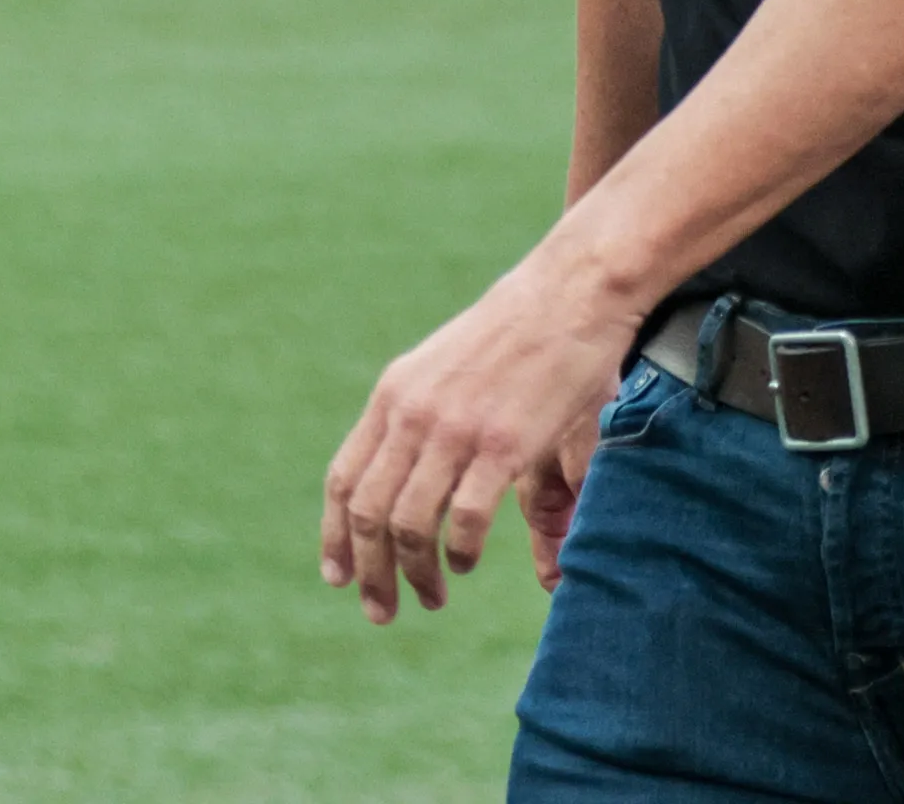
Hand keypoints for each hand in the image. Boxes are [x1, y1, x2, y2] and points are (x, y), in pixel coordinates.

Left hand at [320, 245, 637, 624]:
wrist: (569, 294)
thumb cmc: (515, 334)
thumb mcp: (447, 372)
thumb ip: (426, 427)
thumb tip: (428, 497)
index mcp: (393, 395)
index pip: (343, 479)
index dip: (335, 536)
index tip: (337, 577)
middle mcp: (411, 414)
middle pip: (367, 512)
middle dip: (369, 571)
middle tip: (382, 610)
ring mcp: (454, 430)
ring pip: (408, 524)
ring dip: (414, 572)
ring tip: (430, 595)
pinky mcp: (501, 445)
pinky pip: (464, 518)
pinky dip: (460, 551)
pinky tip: (465, 562)